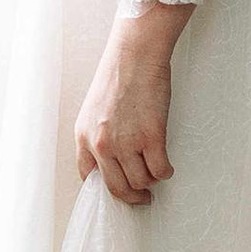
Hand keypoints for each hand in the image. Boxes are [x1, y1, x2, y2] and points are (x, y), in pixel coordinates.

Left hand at [75, 4, 188, 205]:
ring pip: (140, 182)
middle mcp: (102, 144)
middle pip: (117, 187)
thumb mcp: (94, 109)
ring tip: (155, 173)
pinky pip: (160, 170)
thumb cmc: (118, 75)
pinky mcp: (151, 137)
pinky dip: (165, 172)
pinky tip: (166, 166)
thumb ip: (98, 135)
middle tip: (142, 197)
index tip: (118, 190)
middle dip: (132, 196)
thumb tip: (110, 160)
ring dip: (150, 181)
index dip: (105, 188)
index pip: (89, 178)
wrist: (135, 55)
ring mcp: (126, 142)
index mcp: (84, 136)